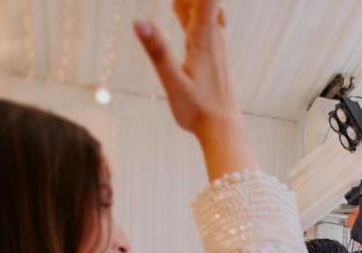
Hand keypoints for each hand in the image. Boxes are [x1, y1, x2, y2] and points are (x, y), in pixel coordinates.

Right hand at [134, 0, 257, 177]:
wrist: (223, 129)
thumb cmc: (197, 110)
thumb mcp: (172, 82)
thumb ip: (157, 51)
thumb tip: (139, 20)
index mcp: (203, 39)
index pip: (206, 0)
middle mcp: (213, 38)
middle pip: (205, 2)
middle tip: (171, 3)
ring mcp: (216, 46)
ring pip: (205, 11)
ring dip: (189, 2)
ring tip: (172, 3)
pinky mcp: (215, 55)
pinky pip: (206, 23)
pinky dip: (192, 12)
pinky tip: (179, 11)